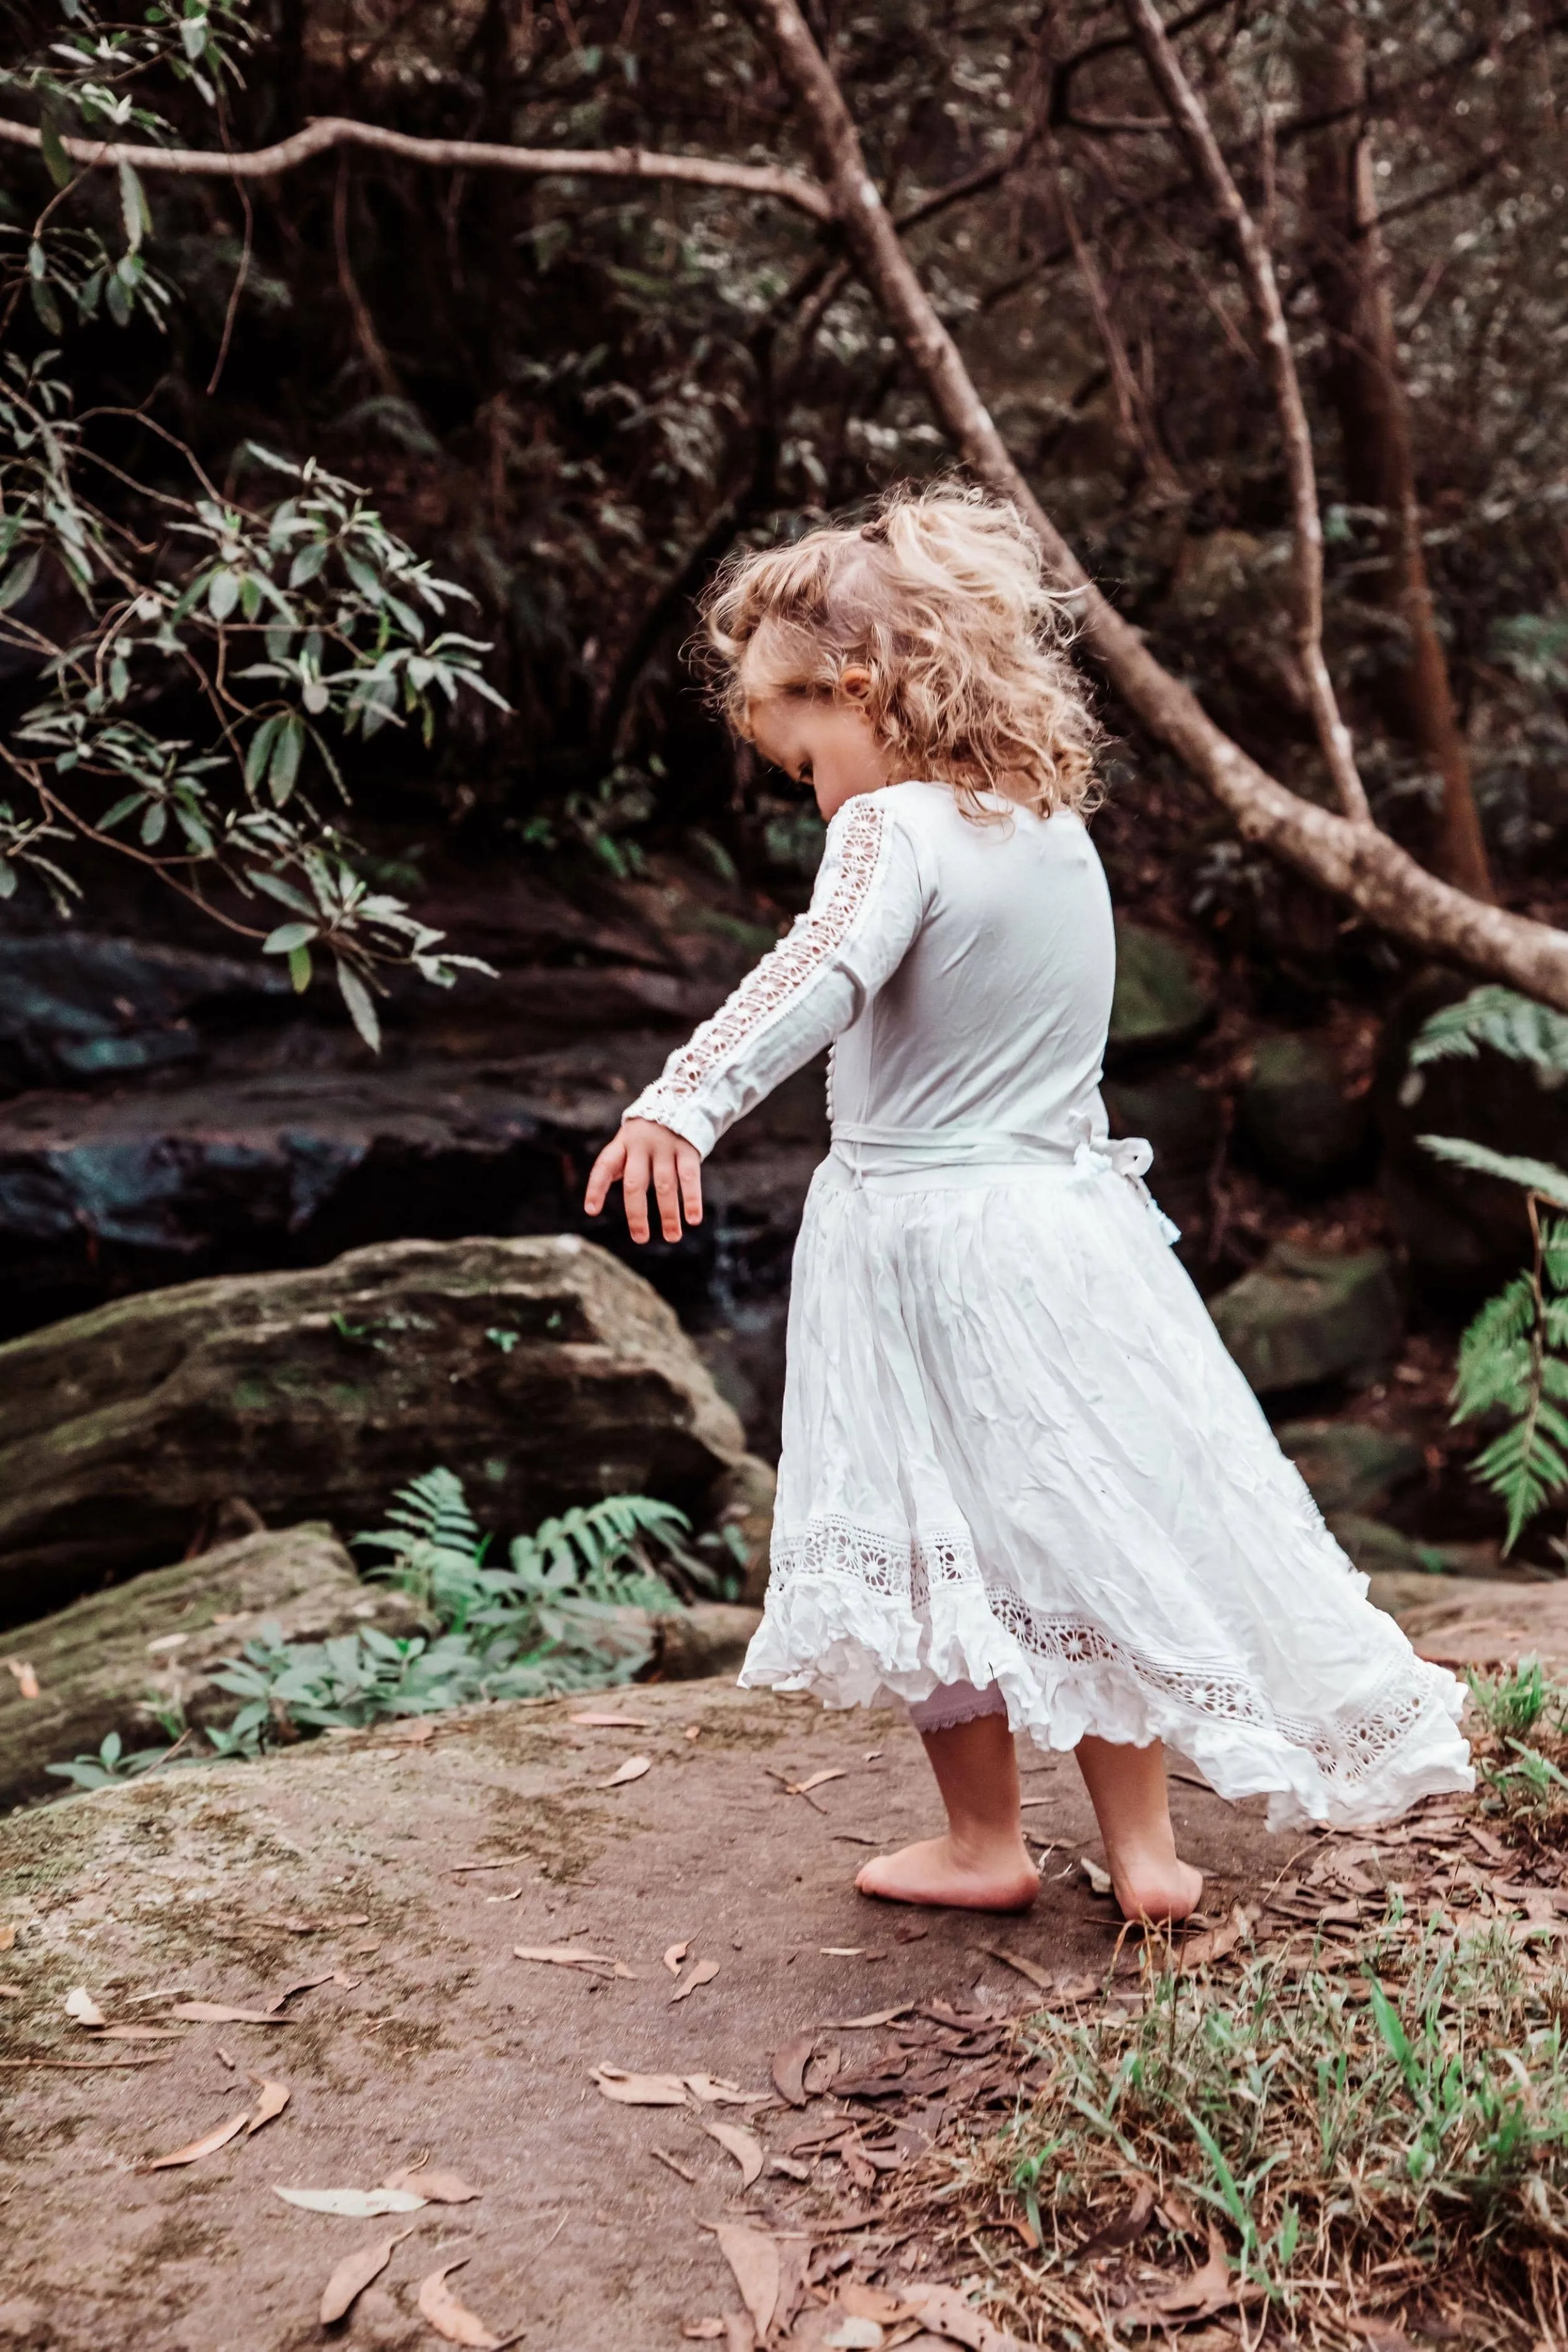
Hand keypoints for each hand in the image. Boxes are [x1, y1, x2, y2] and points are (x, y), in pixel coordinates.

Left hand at [584, 1116, 703, 1243]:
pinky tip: (693, 1219)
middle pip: (635, 1183)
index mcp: (623, 1143)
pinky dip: (692, 1199)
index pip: (604, 1166)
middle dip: (637, 1214)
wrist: (684, 1097)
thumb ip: (617, 1166)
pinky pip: (689, 1177)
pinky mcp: (688, 1147)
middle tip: (640, 1239)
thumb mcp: (629, 1141)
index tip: (591, 1211)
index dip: (596, 1187)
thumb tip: (594, 1201)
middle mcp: (641, 1144)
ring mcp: (665, 1145)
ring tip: (672, 1237)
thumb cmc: (650, 1131)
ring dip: (668, 1214)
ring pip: (664, 1185)